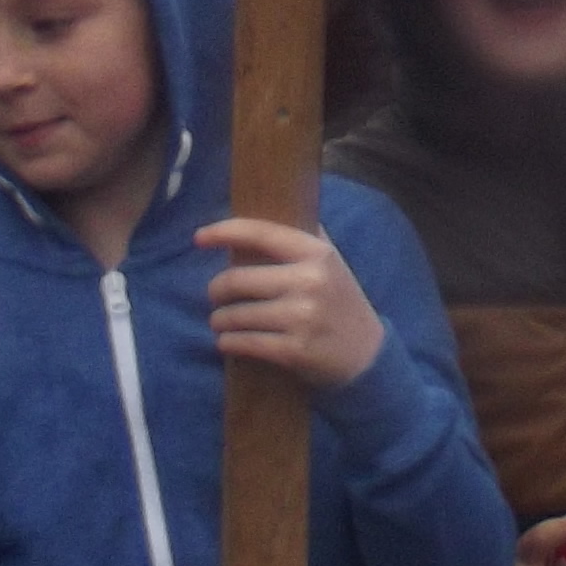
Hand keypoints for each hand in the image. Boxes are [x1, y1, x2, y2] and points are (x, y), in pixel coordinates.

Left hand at [197, 219, 385, 390]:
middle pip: (236, 279)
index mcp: (316, 253)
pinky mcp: (294, 350)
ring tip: (220, 322)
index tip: (199, 237)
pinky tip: (227, 341)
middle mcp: (309, 281)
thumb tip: (264, 212)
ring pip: (235, 315)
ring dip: (219, 320)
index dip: (225, 232)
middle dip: (216, 290)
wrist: (366, 353)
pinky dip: (228, 342)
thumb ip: (302, 238)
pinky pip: (243, 343)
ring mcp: (302, 317)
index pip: (261, 234)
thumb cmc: (339, 301)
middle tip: (215, 296)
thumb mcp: (331, 262)